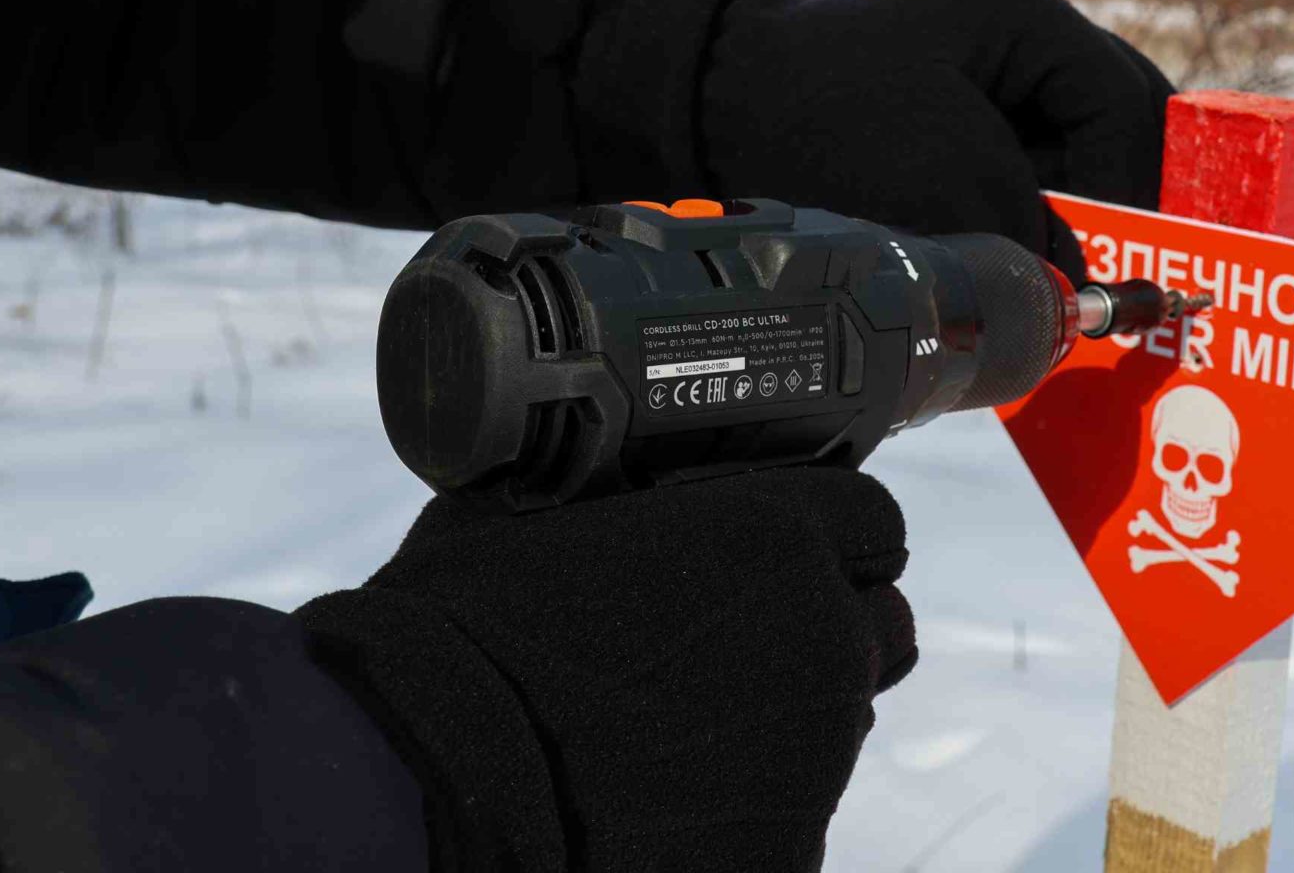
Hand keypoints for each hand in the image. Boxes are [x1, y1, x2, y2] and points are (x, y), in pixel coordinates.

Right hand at [296, 469, 914, 871]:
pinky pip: (791, 812)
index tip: (785, 551)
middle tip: (730, 643)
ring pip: (836, 721)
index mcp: (777, 541)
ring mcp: (814, 762)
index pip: (872, 519)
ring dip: (779, 715)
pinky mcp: (787, 854)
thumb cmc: (457, 640)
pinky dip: (743, 801)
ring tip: (666, 728)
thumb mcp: (527, 512)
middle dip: (825, 626)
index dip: (830, 532)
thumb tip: (599, 460)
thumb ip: (607, 485)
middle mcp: (821, 644)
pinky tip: (657, 795)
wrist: (417, 795)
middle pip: (876, 625)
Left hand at [697, 0, 1174, 282]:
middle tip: (1122, 275)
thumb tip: (1090, 296)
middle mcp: (1017, 40)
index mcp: (1024, 17)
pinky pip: (1025, 180)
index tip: (1124, 261)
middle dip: (1119, 204)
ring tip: (1068, 282)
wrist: (713, 114)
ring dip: (1074, 222)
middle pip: (1114, 125)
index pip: (1124, 102)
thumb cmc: (830, 126)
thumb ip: (1031, 236)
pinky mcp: (957, 127)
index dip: (1134, 189)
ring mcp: (988, 81)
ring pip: (1073, 160)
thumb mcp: (947, 179)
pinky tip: (1022, 269)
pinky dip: (1031, 226)